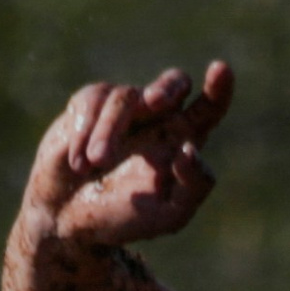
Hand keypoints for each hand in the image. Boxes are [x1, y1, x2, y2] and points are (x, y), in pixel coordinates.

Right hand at [24, 62, 234, 250]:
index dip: (219, 89)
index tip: (221, 70)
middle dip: (167, 87)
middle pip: (174, 83)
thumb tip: (190, 150)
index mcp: (181, 141)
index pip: (208, 109)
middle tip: (157, 102)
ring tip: (95, 164)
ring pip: (125, 98)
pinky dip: (85, 132)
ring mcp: (124, 109)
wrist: (68, 220)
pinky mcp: (90, 103)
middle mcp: (157, 119)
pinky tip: (79, 162)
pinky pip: (93, 101)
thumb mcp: (168, 216)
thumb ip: (192, 187)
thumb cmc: (123, 218)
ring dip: (108, 132)